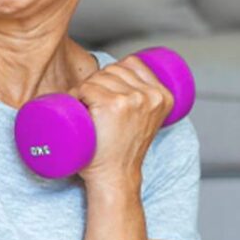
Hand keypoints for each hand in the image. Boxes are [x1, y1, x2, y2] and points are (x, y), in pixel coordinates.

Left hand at [73, 55, 176, 190]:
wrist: (115, 176)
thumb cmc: (123, 151)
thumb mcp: (146, 121)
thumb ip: (145, 101)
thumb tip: (124, 77)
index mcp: (163, 97)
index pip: (133, 63)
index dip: (113, 74)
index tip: (106, 93)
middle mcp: (150, 96)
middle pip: (113, 70)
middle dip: (96, 82)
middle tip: (90, 106)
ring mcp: (132, 99)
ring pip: (98, 77)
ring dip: (84, 89)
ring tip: (84, 109)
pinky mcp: (113, 105)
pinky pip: (87, 87)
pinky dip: (76, 94)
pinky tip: (78, 108)